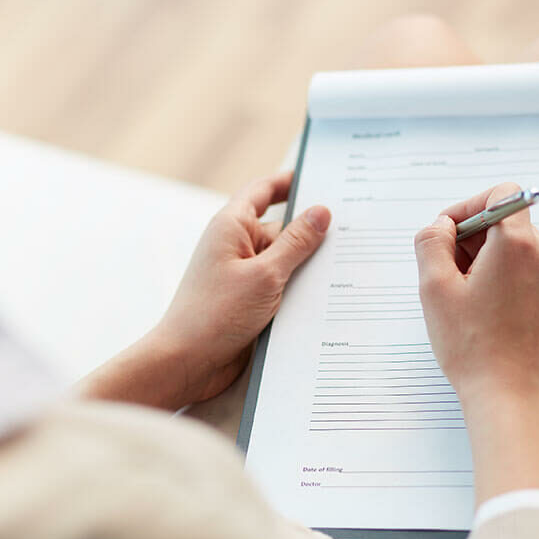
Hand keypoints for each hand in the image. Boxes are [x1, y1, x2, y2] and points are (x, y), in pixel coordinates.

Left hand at [80, 172, 330, 408]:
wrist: (187, 362)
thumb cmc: (215, 314)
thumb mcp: (266, 274)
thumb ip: (296, 243)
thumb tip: (321, 213)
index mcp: (232, 227)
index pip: (263, 191)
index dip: (290, 181)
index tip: (320, 176)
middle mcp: (236, 247)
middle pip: (281, 228)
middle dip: (311, 232)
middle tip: (351, 230)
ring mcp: (242, 275)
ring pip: (284, 261)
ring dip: (307, 266)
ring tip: (346, 265)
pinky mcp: (248, 301)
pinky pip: (280, 286)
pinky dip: (299, 289)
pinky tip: (326, 297)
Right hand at [414, 182, 538, 501]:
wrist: (511, 397)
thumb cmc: (472, 346)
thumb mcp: (434, 288)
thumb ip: (431, 242)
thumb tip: (441, 227)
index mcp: (518, 244)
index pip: (501, 194)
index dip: (469, 207)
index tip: (449, 234)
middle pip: (508, 224)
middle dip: (473, 240)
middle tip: (448, 273)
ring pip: (519, 251)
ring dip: (490, 263)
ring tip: (468, 300)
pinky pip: (532, 276)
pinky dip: (508, 283)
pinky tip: (489, 314)